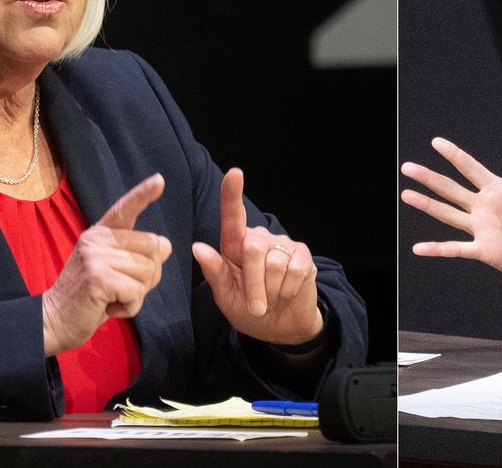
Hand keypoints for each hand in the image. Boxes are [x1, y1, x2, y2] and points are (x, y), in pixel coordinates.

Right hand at [41, 174, 172, 355]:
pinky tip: (108, 307)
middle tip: (121, 287)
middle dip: (148, 274)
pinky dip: (130, 307)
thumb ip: (134, 255)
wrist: (54, 320)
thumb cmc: (89, 297)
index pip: (124, 208)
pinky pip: (137, 292)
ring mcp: (96, 256)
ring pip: (149, 272)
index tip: (159, 180)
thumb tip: (164, 247)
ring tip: (111, 297)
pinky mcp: (99, 277)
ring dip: (137, 294)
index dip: (143, 194)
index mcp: (100, 233)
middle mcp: (97, 239)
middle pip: (155, 248)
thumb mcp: (109, 267)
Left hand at [192, 168, 322, 345]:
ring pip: (274, 264)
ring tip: (272, 298)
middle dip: (253, 285)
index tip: (234, 173)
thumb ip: (214, 273)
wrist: (281, 327)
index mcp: (235, 247)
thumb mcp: (226, 297)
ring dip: (271, 291)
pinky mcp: (303, 256)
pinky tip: (287, 292)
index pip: (232, 217)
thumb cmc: (248, 309)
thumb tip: (198, 247)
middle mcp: (259, 239)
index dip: (232, 194)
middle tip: (256, 306)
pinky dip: (288, 290)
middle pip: (253, 248)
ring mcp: (283, 245)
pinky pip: (294, 271)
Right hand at [401, 126, 501, 284]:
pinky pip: (455, 249)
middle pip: (450, 189)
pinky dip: (437, 249)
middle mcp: (482, 207)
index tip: (436, 142)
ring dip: (427, 205)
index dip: (453, 155)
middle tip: (407, 167)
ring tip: (406, 194)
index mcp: (495, 190)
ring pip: (447, 214)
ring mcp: (480, 228)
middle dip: (429, 178)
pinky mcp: (483, 249)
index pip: (470, 168)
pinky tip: (419, 248)